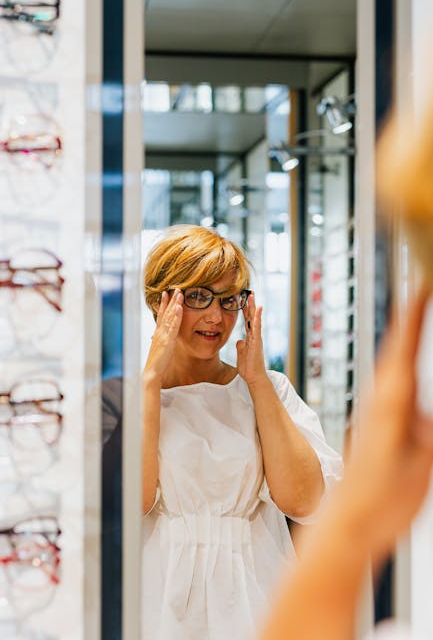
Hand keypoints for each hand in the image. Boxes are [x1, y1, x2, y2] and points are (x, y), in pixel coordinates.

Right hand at [143, 289, 182, 385]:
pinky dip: (176, 316)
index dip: (163, 303)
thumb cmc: (157, 363)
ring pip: (170, 316)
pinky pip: (173, 326)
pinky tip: (179, 307)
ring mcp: (163, 335)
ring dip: (175, 303)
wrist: (152, 372)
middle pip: (165, 312)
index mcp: (157, 333)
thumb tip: (164, 337)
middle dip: (171, 300)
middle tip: (176, 288)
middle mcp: (159, 331)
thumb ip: (162, 341)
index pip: (161, 315)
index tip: (166, 293)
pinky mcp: (168, 340)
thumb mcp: (160, 349)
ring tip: (180, 293)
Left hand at [236, 292, 266, 387]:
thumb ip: (240, 346)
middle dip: (249, 304)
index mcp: (249, 338)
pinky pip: (257, 327)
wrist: (254, 378)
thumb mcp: (241, 354)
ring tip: (252, 295)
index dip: (244, 310)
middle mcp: (254, 336)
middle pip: (251, 317)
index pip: (246, 321)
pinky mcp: (257, 341)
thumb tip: (238, 340)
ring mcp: (256, 338)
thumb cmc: (249, 368)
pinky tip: (258, 308)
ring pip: (254, 319)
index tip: (241, 299)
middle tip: (248, 292)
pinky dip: (258, 317)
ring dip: (253, 307)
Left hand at [344, 288, 432, 558]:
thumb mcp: (421, 464)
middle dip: (408, 324)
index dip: (411, 317)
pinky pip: (390, 392)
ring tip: (411, 323)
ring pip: (391, 371)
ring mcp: (373, 414)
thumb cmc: (382, 500)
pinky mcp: (371, 427)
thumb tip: (422, 408)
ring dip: (401, 346)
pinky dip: (399, 374)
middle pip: (394, 353)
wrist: (346, 524)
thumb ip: (426, 430)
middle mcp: (379, 403)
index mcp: (391, 404)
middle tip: (419, 297)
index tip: (420, 288)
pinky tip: (403, 381)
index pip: (403, 349)